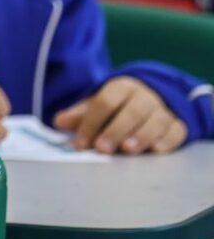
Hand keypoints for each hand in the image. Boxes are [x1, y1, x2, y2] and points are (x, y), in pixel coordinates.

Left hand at [53, 77, 187, 153]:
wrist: (152, 99)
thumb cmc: (118, 106)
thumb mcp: (97, 105)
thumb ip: (80, 114)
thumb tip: (59, 121)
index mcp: (121, 88)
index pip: (104, 102)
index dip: (91, 122)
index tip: (81, 143)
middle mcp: (144, 97)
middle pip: (131, 112)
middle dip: (116, 130)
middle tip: (103, 148)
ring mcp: (163, 110)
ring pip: (155, 121)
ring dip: (142, 136)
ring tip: (128, 150)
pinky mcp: (178, 124)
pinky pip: (176, 131)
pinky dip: (168, 140)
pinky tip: (157, 150)